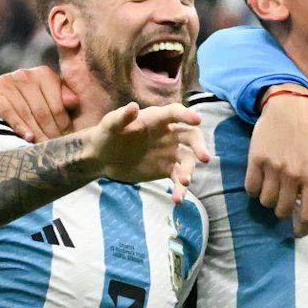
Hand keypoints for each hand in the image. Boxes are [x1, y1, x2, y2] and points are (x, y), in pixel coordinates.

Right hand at [0, 65, 73, 142]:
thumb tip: (74, 101)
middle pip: (41, 109)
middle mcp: (25, 74)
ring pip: (26, 112)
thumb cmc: (33, 109)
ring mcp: (7, 82)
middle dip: (49, 131)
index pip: (57, 103)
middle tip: (54, 148)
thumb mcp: (52, 102)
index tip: (65, 139)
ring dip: (36, 132)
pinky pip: (8, 112)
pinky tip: (27, 138)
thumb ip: (64, 99)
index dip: (62, 123)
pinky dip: (19, 126)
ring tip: (43, 148)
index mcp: (43, 74)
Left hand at [83, 102, 203, 190]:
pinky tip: (177, 200)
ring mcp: (170, 152)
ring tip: (184, 183)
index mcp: (157, 119)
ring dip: (189, 170)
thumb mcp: (110, 125)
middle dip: (199, 146)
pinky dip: (180, 188)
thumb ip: (122, 117)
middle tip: (204, 158)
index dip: (187, 116)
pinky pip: (178, 178)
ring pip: (187, 160)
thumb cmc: (107, 134)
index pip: (175, 113)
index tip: (198, 120)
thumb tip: (133, 107)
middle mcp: (169, 134)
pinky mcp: (166, 169)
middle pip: (191, 136)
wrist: (103, 157)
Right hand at [244, 86, 307, 224]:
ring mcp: (273, 167)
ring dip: (269, 199)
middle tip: (284, 199)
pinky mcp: (256, 160)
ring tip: (273, 187)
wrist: (289, 107)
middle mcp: (293, 174)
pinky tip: (261, 181)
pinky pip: (251, 188)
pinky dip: (255, 190)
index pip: (307, 214)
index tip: (297, 232)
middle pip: (282, 210)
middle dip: (283, 210)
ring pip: (266, 201)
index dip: (302, 229)